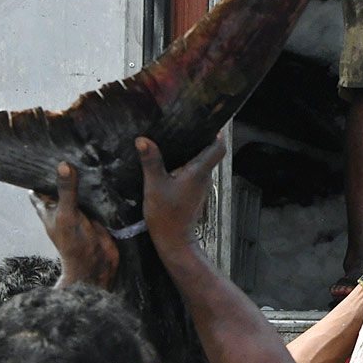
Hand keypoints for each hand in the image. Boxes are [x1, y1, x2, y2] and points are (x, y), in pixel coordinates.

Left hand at [29, 162, 118, 289]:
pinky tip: (107, 171)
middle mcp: (63, 206)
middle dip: (64, 170)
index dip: (39, 173)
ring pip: (80, 189)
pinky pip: (98, 196)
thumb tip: (64, 165)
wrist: (97, 265)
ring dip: (85, 177)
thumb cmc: (73, 244)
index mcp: (48, 208)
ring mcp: (81, 209)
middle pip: (61, 184)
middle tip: (71, 146)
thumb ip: (66, 191)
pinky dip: (101, 187)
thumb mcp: (67, 215)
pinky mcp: (98, 212)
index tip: (43, 153)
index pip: (38, 186)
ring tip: (90, 152)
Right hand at [137, 135, 224, 255]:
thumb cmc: (166, 215)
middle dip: (199, 139)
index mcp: (199, 172)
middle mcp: (205, 178)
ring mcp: (202, 186)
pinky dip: (186, 164)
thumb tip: (143, 140)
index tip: (207, 122)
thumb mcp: (154, 185)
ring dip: (192, 152)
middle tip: (184, 126)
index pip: (218, 148)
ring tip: (175, 140)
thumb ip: (151, 161)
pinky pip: (195, 173)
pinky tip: (171, 162)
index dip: (216, 134)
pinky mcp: (195, 193)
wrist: (174, 241)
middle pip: (209, 153)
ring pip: (202, 163)